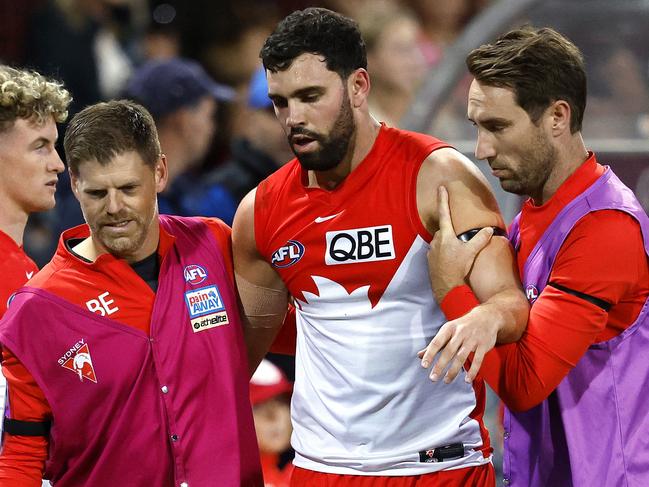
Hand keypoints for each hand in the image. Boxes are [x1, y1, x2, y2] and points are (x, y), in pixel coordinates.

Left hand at [418, 304, 499, 382]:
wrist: (486, 317)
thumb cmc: (462, 326)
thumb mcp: (447, 330)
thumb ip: (435, 344)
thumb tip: (419, 355)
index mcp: (449, 328)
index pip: (437, 342)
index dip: (429, 354)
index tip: (424, 366)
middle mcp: (460, 333)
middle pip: (448, 351)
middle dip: (440, 366)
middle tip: (433, 378)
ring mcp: (472, 339)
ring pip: (461, 357)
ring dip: (453, 370)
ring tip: (446, 380)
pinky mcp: (483, 345)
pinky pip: (478, 360)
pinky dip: (472, 371)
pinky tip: (467, 380)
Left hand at [428, 186, 493, 301]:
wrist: (446, 287)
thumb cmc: (458, 268)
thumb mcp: (471, 252)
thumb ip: (480, 239)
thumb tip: (489, 229)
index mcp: (445, 235)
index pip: (444, 213)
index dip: (443, 199)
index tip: (441, 188)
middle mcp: (435, 241)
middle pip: (443, 230)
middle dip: (451, 231)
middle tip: (460, 241)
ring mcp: (431, 251)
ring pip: (440, 241)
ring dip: (447, 243)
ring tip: (457, 253)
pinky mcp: (430, 260)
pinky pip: (437, 252)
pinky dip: (444, 253)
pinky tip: (451, 260)